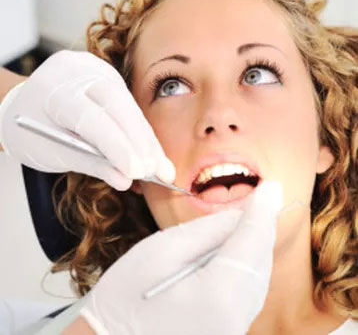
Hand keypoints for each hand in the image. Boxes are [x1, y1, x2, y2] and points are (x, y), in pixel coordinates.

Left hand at [0, 50, 174, 189]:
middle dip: (140, 142)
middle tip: (159, 172)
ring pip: (129, 107)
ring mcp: (95, 70)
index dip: (116, 145)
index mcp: (53, 91)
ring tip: (163, 168)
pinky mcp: (109, 76)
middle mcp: (77, 73)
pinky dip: (141, 132)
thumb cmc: (31, 130)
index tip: (136, 172)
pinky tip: (154, 152)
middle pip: (118, 107)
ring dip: (147, 140)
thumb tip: (125, 180)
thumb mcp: (52, 152)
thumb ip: (90, 163)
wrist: (24, 103)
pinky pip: (130, 105)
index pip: (91, 118)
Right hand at [79, 181, 282, 334]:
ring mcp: (233, 330)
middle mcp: (235, 319)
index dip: (262, 211)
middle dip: (262, 226)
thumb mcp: (161, 251)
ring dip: (256, 245)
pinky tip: (238, 248)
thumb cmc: (125, 298)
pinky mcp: (228, 332)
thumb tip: (236, 216)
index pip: (251, 243)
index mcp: (218, 295)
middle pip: (260, 261)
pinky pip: (248, 293)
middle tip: (264, 198)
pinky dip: (247, 266)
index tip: (271, 188)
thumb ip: (205, 231)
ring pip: (257, 277)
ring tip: (251, 218)